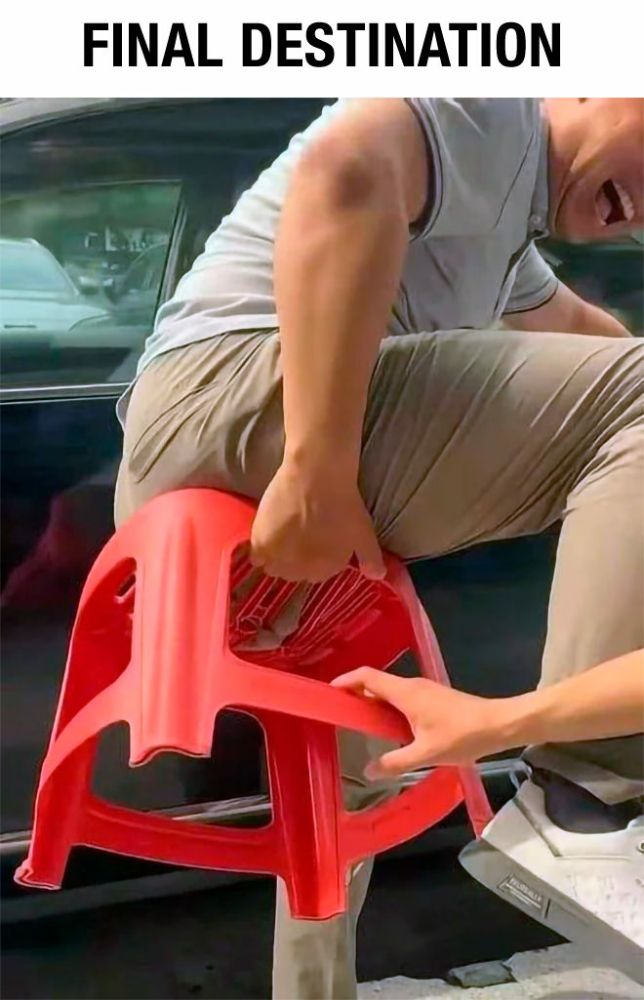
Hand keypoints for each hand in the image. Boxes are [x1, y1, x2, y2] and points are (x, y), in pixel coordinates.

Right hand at [250, 457, 384, 583]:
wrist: (317, 475)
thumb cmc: (344, 503)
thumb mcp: (364, 532)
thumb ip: (371, 558)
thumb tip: (376, 578)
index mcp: (326, 569)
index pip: (315, 576)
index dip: (313, 560)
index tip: (313, 545)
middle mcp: (302, 570)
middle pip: (293, 574)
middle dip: (295, 561)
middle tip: (296, 540)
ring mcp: (280, 558)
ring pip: (274, 568)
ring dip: (276, 558)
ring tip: (280, 539)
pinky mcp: (261, 542)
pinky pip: (256, 558)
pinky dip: (260, 552)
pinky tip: (266, 538)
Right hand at [331, 668, 507, 776]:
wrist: (499, 725)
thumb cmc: (462, 735)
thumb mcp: (426, 754)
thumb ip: (395, 762)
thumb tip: (369, 772)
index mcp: (406, 693)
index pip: (367, 677)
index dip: (345, 680)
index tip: (328, 692)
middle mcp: (412, 686)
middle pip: (375, 682)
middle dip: (355, 694)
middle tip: (338, 713)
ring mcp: (424, 690)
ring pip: (390, 691)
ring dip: (372, 702)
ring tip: (358, 724)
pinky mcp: (433, 698)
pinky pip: (402, 698)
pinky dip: (388, 708)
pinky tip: (388, 729)